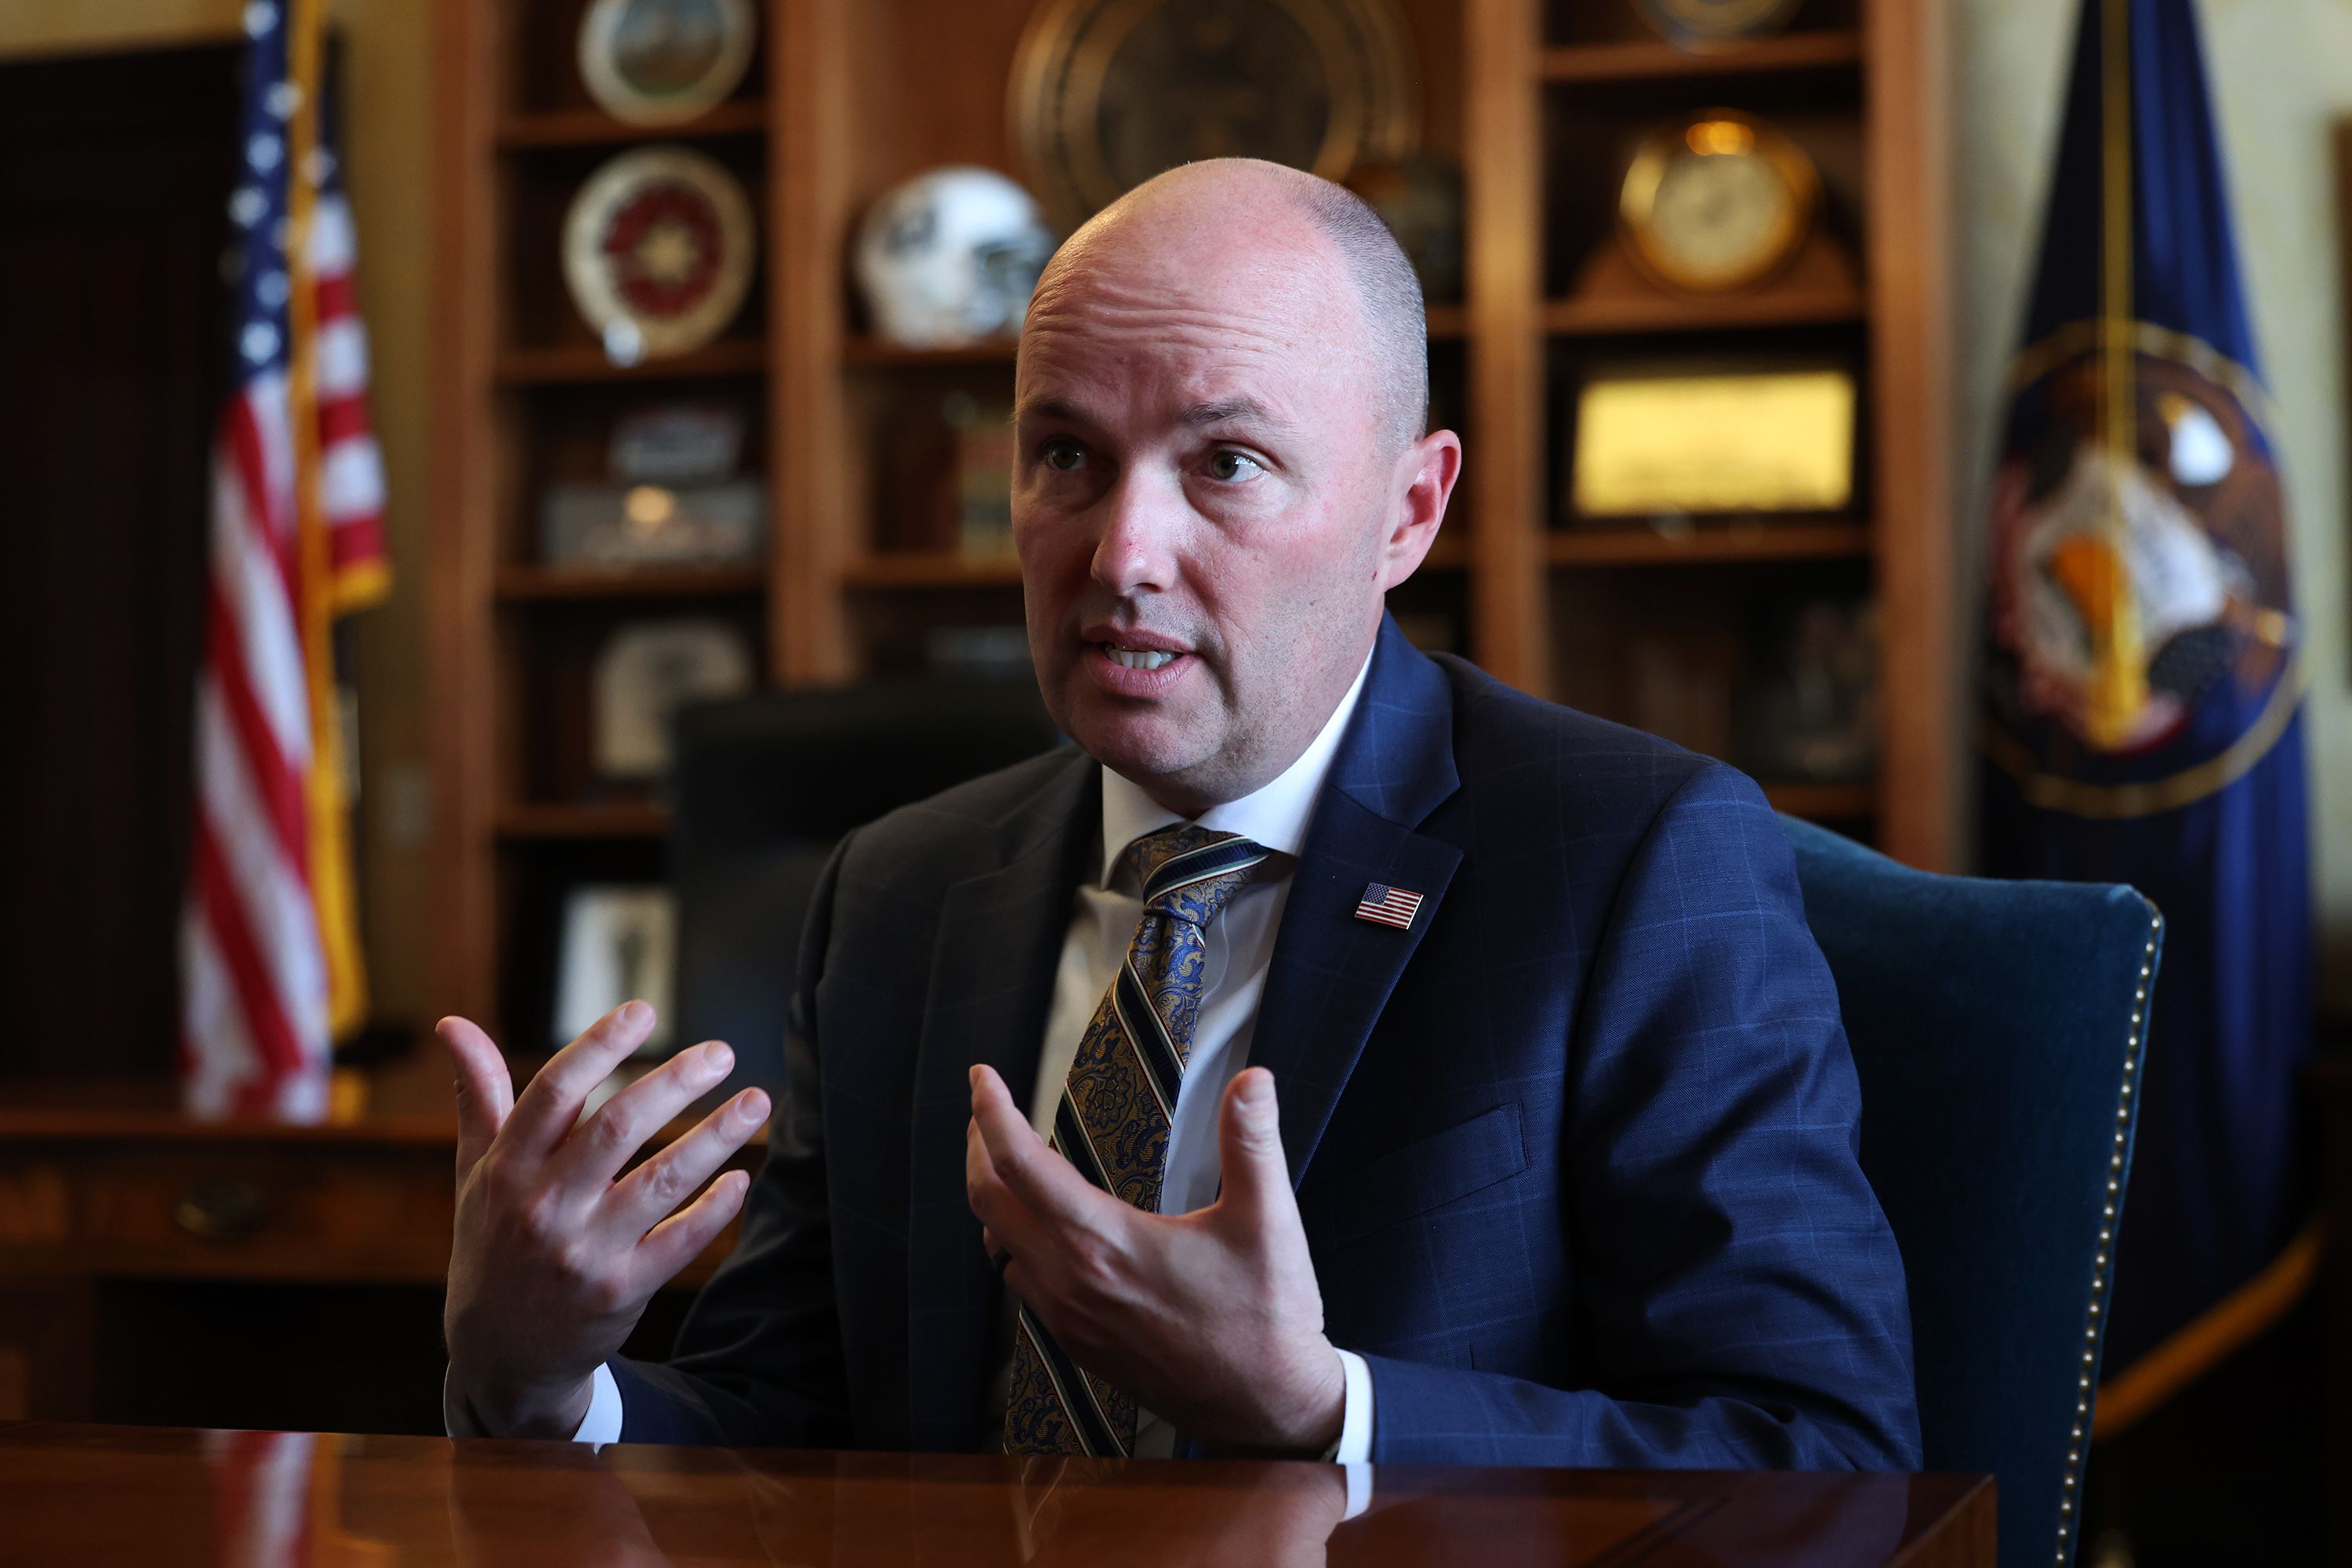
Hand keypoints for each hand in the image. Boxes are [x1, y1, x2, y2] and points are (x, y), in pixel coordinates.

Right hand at [440, 1001, 768, 1437]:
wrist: (499, 1355)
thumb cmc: (493, 1242)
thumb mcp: (475, 1173)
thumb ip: (478, 1096)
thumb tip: (452, 1023)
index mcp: (506, 1169)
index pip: (554, 1092)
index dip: (600, 1045)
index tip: (644, 1011)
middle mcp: (543, 1206)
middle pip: (618, 1128)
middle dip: (676, 1083)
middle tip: (721, 1052)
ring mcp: (582, 1252)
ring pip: (661, 1181)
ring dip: (715, 1137)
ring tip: (755, 1101)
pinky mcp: (620, 1291)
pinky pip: (678, 1242)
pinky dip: (714, 1209)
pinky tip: (741, 1178)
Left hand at [964, 1064, 1343, 1454]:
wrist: (1267, 1408)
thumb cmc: (1267, 1317)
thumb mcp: (1268, 1220)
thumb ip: (1252, 1142)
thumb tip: (1252, 1079)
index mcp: (1105, 1241)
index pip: (1019, 1162)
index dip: (992, 1111)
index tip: (983, 1076)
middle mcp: (1072, 1280)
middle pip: (989, 1200)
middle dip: (978, 1146)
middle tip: (986, 1109)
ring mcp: (1070, 1318)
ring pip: (999, 1245)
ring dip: (994, 1197)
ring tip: (1010, 1162)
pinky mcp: (1078, 1344)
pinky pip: (1023, 1285)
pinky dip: (1016, 1244)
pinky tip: (1043, 1232)